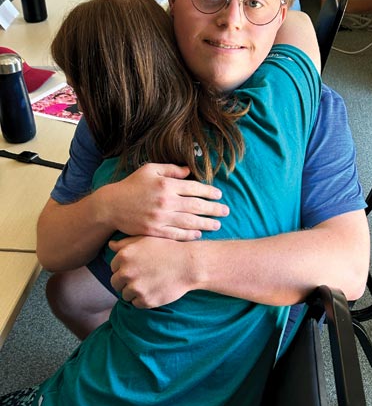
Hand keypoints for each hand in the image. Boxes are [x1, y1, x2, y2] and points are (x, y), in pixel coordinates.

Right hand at [102, 163, 228, 240]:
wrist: (111, 206)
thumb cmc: (131, 186)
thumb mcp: (149, 170)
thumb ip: (171, 170)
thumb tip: (189, 171)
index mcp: (166, 185)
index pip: (194, 188)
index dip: (209, 191)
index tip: (219, 195)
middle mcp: (165, 202)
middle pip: (196, 206)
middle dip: (214, 209)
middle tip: (226, 212)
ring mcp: (160, 218)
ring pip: (189, 222)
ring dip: (206, 224)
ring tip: (217, 225)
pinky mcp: (154, 231)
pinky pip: (176, 234)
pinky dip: (189, 234)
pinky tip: (198, 234)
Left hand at [109, 235, 195, 307]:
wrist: (189, 264)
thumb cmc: (168, 248)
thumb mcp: (147, 239)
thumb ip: (126, 243)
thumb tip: (110, 245)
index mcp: (124, 256)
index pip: (114, 268)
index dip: (125, 268)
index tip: (138, 267)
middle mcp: (126, 272)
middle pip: (116, 283)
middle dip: (126, 281)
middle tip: (142, 277)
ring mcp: (135, 288)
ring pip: (125, 295)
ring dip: (134, 292)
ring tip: (150, 283)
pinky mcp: (145, 300)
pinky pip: (137, 304)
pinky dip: (143, 299)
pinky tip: (155, 290)